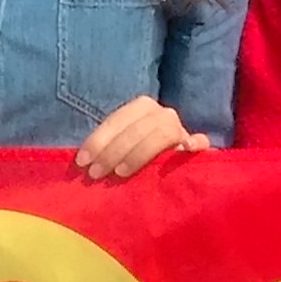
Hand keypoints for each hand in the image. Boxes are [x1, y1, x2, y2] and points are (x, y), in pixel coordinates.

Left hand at [75, 96, 205, 182]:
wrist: (171, 163)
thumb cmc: (134, 156)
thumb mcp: (119, 147)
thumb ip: (105, 148)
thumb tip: (80, 161)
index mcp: (141, 108)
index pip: (117, 120)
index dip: (98, 139)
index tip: (82, 161)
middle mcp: (161, 113)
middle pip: (137, 127)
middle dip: (113, 150)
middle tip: (96, 174)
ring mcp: (180, 128)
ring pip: (162, 134)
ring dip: (139, 153)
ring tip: (120, 173)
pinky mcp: (196, 146)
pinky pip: (200, 142)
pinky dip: (196, 143)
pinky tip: (189, 148)